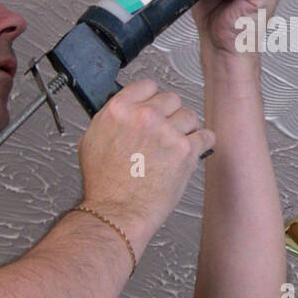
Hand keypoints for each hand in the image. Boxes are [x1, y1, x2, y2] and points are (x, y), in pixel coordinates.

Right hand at [76, 79, 215, 250]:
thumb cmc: (104, 184)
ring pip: (190, 116)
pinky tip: (194, 148)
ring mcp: (167, 132)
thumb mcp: (92, 140)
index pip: (147, 85)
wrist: (117, 211)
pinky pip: (206, 136)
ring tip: (177, 143)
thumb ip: (110, 119)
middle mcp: (145, 117)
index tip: (155, 106)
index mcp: (120, 109)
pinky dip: (202, 142)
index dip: (152, 97)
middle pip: (171, 99)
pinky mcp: (185, 150)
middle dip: (169, 114)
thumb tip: (123, 112)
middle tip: (165, 130)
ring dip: (186, 128)